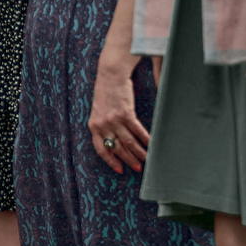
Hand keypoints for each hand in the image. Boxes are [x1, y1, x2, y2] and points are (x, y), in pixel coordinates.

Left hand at [87, 52, 149, 173]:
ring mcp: (113, 119)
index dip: (110, 161)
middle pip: (116, 148)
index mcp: (93, 126)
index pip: (101, 149)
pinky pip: (137, 131)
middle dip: (128, 160)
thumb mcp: (99, 111)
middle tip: (138, 168)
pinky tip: (152, 144)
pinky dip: (146, 139)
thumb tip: (115, 140)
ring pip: (128, 142)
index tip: (119, 170)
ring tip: (147, 159)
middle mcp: (102, 125)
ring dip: (139, 152)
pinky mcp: (125, 113)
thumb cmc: (106, 92)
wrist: (110, 75)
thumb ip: (104, 125)